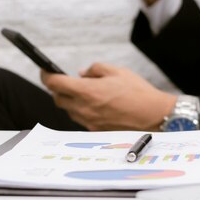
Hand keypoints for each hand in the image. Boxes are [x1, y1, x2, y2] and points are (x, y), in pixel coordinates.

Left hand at [41, 63, 176, 130]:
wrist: (154, 116)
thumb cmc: (138, 92)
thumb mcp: (117, 71)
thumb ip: (95, 69)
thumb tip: (82, 73)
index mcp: (87, 91)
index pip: (55, 84)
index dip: (47, 76)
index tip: (46, 71)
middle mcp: (85, 108)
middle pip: (58, 99)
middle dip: (58, 89)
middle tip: (64, 81)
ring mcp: (90, 121)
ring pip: (69, 110)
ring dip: (70, 101)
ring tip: (83, 93)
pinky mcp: (96, 130)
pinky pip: (81, 119)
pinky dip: (81, 110)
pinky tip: (94, 104)